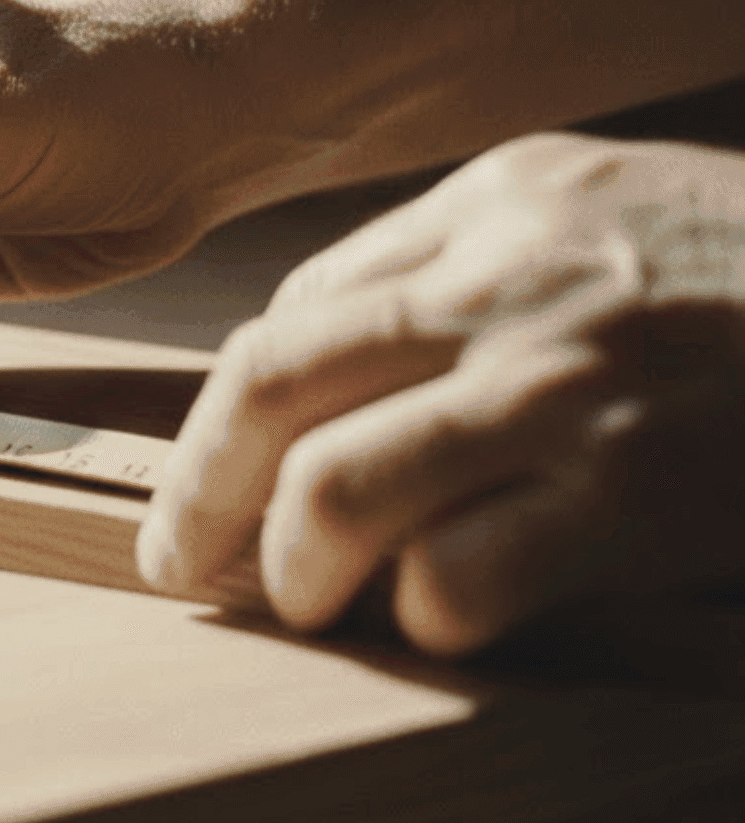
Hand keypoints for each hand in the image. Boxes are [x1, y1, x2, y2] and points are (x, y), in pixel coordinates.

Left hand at [138, 132, 744, 654]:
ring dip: (295, 564)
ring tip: (297, 602)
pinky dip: (427, 613)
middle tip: (182, 561)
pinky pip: (466, 575)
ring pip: (341, 486)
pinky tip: (438, 622)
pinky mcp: (640, 493)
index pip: (298, 313)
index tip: (205, 478)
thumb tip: (318, 334)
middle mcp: (511, 285)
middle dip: (202, 488)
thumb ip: (463, 248)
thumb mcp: (602, 200)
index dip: (225, 415)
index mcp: (496, 203)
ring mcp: (571, 388)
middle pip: (277, 386)